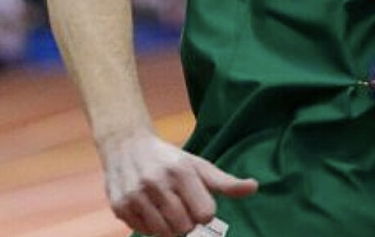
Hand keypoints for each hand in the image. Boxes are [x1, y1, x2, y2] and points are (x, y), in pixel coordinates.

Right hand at [100, 132, 257, 236]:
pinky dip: (150, 226)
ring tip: (166, 207)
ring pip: (164, 233)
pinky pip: (145, 232)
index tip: (198, 201)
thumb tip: (254, 187)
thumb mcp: (198, 165)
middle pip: (185, 226)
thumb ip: (225, 182)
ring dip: (169, 226)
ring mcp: (136, 195)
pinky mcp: (120, 207)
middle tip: (180, 204)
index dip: (204, 211)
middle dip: (187, 221)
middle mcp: (156, 182)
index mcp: (180, 171)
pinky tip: (149, 208)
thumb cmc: (169, 159)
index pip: (205, 214)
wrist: (125, 146)